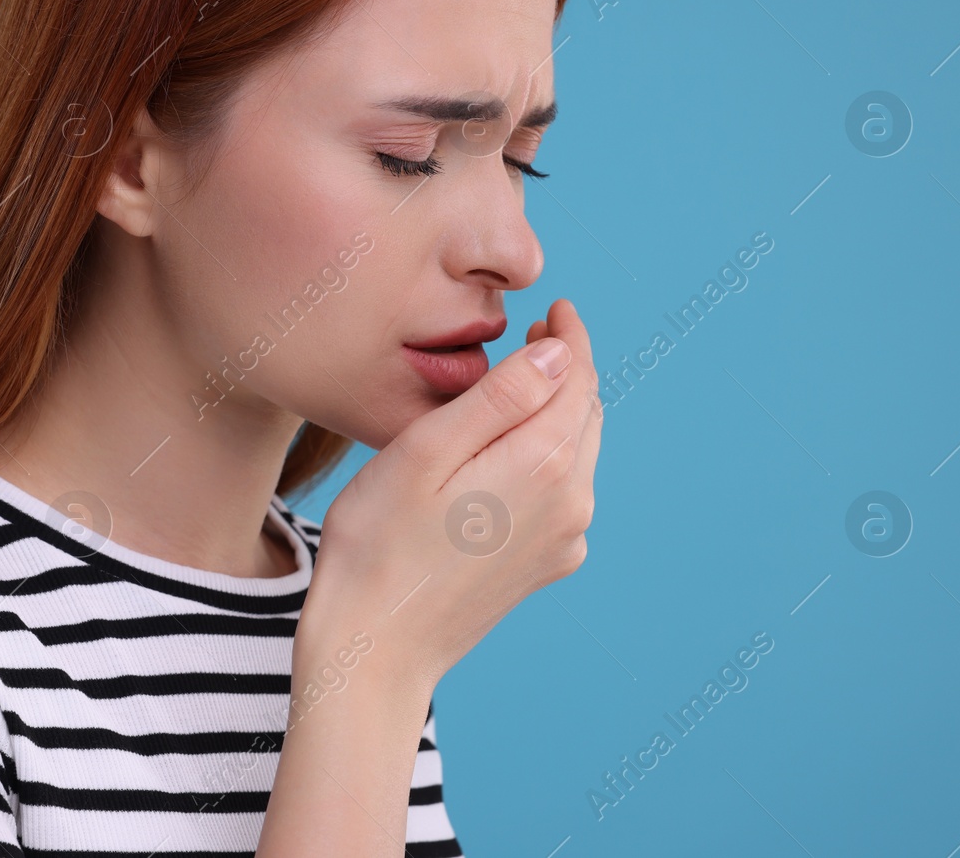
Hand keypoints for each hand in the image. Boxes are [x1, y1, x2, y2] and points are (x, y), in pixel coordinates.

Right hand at [304, 297, 602, 691]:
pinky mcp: (547, 564)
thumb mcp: (424, 451)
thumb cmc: (378, 544)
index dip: (568, 335)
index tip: (552, 308)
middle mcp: (572, 502)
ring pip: (578, 451)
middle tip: (533, 336)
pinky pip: (565, 492)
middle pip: (585, 412)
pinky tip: (509, 454)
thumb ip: (499, 397)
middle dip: (566, 369)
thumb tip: (558, 352)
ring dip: (558, 411)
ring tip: (519, 386)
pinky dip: (549, 457)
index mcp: (544, 463)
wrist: (374, 650)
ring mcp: (564, 539)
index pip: (577, 376)